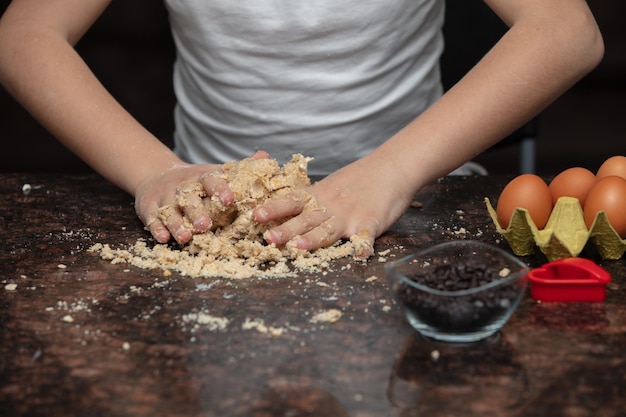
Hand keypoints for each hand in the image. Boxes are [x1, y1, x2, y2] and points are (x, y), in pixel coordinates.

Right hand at [134, 151, 268, 243]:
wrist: (157, 175)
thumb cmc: (196, 180)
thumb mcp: (216, 171)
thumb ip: (241, 167)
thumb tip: (266, 155)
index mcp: (201, 177)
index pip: (211, 180)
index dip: (220, 189)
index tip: (229, 199)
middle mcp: (182, 186)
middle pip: (188, 198)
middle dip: (197, 212)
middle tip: (206, 226)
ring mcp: (164, 197)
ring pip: (169, 211)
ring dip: (176, 224)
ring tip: (185, 237)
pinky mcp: (148, 208)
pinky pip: (152, 219)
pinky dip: (157, 229)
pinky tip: (163, 239)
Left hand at [253, 154, 416, 257]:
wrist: (391, 167)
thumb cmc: (360, 178)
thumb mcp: (331, 185)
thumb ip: (313, 200)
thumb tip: (289, 211)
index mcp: (319, 196)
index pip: (291, 201)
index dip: (273, 209)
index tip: (255, 215)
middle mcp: (331, 206)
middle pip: (305, 220)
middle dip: (286, 230)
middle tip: (268, 239)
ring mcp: (350, 216)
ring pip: (328, 229)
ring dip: (313, 240)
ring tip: (299, 248)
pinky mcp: (370, 223)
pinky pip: (366, 237)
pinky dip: (363, 247)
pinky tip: (359, 256)